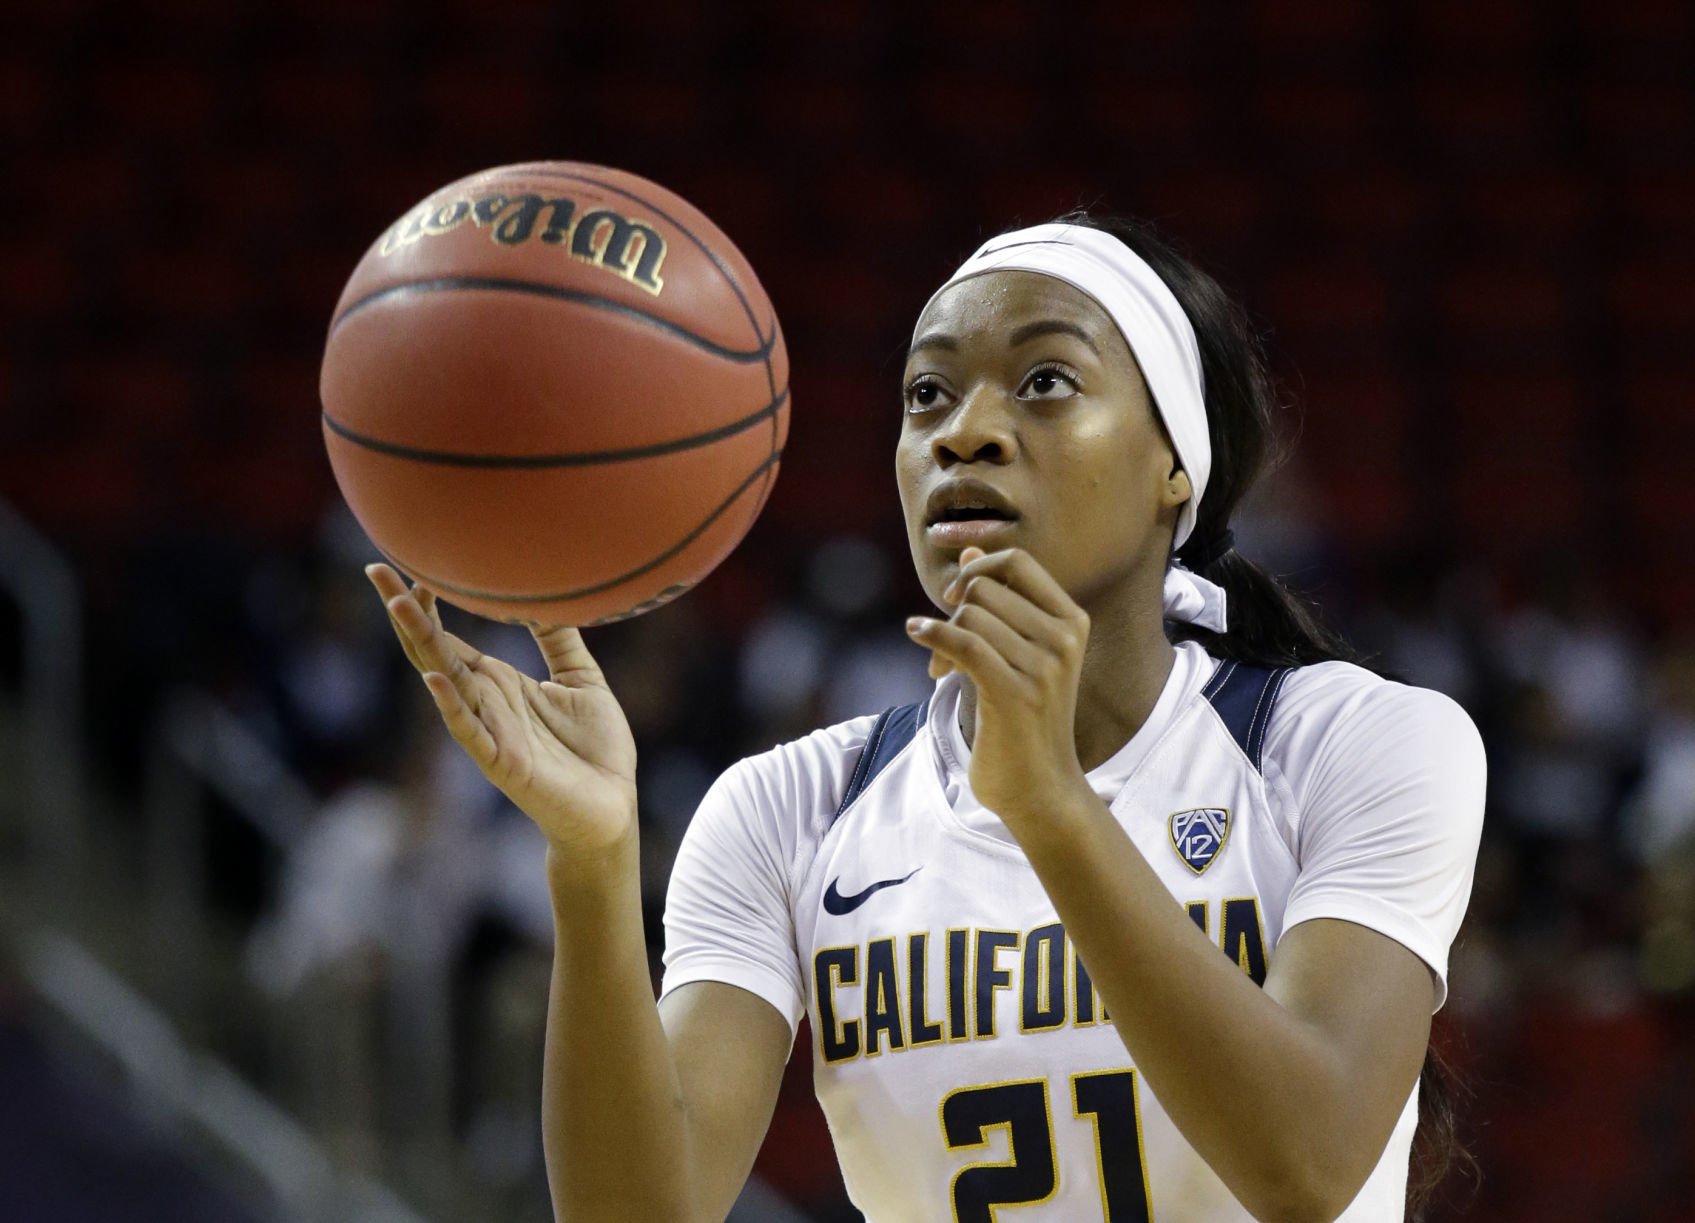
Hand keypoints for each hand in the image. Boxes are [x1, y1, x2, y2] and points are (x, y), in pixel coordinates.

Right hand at [366, 564, 637, 854]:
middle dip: (406, 612)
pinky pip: (470, 731)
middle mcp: (485, 702)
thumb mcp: (581, 679)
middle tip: (377, 570)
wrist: (612, 806)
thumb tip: (548, 594)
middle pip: (434, 650)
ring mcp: (488, 731)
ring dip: (422, 643)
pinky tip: (435, 679)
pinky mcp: (502, 762)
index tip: (412, 563)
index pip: (450, 636)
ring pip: (444, 680)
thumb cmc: (596, 749)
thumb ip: (560, 640)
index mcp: (500, 683)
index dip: (429, 602)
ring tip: (399, 604)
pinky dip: (451, 705)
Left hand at [905, 547, 1092, 824]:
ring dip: (942, 637)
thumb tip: (970, 551)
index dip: (979, 568)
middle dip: (954, 610)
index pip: (1018, 561)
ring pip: (970, 616)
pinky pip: (962, 642)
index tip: (958, 596)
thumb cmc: (1025, 720)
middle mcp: (1064, 639)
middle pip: (985, 588)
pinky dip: (932, 636)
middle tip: (945, 646)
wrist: (1040, 787)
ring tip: (941, 667)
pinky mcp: (1015, 693)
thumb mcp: (1018, 653)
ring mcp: (1044, 666)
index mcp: (1072, 621)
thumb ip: (999, 602)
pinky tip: (918, 638)